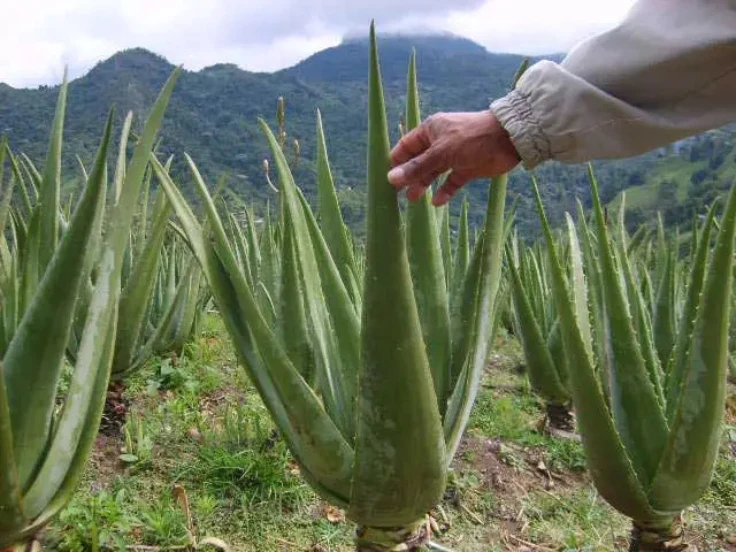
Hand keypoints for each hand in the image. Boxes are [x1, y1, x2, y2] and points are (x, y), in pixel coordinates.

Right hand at [388, 111, 520, 205]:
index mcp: (430, 131)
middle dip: (409, 176)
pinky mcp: (467, 168)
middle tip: (399, 193)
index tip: (387, 178)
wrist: (507, 140)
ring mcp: (454, 156)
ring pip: (433, 172)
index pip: (406, 146)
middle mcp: (440, 143)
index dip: (396, 161)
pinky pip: (451, 182)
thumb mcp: (441, 153)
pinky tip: (437, 202)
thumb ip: (417, 167)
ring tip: (414, 199)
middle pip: (418, 161)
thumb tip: (391, 178)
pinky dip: (445, 191)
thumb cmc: (471, 138)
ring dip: (424, 184)